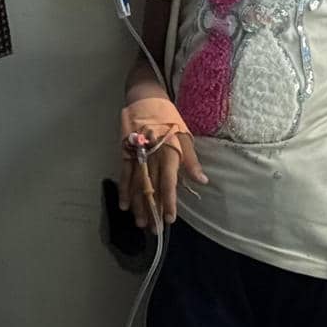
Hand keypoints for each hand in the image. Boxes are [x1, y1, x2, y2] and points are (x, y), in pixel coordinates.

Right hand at [117, 96, 207, 228]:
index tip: (169, 219)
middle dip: (153, 209)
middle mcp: (151, 155)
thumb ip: (191, 160)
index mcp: (168, 152)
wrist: (144, 97)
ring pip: (137, 183)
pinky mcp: (125, 151)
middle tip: (154, 229)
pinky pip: (124, 174)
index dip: (169, 201)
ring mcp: (136, 154)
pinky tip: (125, 205)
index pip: (168, 182)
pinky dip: (124, 190)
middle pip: (151, 187)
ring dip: (138, 204)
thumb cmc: (168, 117)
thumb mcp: (184, 135)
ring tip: (141, 223)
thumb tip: (202, 181)